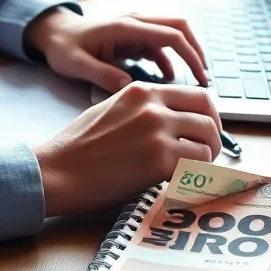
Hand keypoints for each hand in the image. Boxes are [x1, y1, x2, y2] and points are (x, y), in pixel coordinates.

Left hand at [24, 8, 208, 92]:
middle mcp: (135, 21)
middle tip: (205, 78)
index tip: (201, 77)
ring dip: (185, 55)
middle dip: (196, 51)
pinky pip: (159, 45)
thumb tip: (129, 86)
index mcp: (125, 26)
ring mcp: (135, 28)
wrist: (53, 33)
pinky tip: (169, 79)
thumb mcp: (77, 64)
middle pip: (179, 27)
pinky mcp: (133, 36)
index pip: (170, 34)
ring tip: (193, 83)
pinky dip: (169, 60)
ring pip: (172, 35)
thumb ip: (102, 74)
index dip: (190, 55)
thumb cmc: (63, 47)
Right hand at [32, 82, 221, 216]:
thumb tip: (173, 119)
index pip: (197, 94)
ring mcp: (157, 132)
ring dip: (205, 159)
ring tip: (191, 170)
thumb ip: (143, 108)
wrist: (57, 170)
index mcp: (141, 90)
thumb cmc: (78, 146)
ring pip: (208, 142)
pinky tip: (180, 180)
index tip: (207, 130)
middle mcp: (153, 106)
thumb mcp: (111, 109)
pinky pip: (196, 165)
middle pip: (208, 115)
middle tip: (208, 153)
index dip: (209, 115)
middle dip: (214, 136)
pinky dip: (194, 175)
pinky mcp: (158, 160)